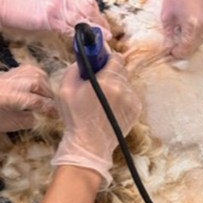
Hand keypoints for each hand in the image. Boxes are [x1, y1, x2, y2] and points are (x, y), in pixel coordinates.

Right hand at [0, 0, 110, 38]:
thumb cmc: (16, 1)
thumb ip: (60, 4)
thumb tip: (72, 16)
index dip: (97, 13)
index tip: (103, 24)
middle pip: (88, 8)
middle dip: (99, 23)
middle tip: (106, 35)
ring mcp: (56, 4)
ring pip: (81, 19)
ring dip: (91, 31)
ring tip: (99, 41)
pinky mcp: (48, 17)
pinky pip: (68, 28)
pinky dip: (76, 36)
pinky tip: (80, 42)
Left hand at [0, 65, 54, 138]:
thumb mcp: (13, 125)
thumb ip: (32, 117)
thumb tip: (48, 112)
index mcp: (4, 98)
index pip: (33, 99)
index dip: (48, 107)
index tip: (56, 114)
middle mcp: (5, 82)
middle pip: (35, 81)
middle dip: (48, 93)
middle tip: (54, 103)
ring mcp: (6, 75)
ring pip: (33, 72)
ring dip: (44, 83)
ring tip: (48, 94)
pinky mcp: (7, 72)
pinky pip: (27, 69)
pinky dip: (38, 76)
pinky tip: (40, 86)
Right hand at [51, 56, 141, 186]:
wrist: (89, 145)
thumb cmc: (75, 117)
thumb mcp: (65, 89)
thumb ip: (74, 68)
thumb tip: (83, 59)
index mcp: (107, 81)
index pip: (116, 57)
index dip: (107, 57)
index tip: (100, 60)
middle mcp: (123, 88)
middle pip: (121, 69)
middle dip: (110, 71)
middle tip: (98, 80)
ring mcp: (132, 100)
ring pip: (126, 83)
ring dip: (116, 85)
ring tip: (103, 98)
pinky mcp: (136, 110)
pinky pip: (130, 95)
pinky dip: (122, 97)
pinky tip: (110, 107)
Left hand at [158, 0, 202, 57]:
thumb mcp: (167, 17)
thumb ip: (169, 36)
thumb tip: (168, 49)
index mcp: (192, 25)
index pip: (186, 49)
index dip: (177, 53)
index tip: (170, 52)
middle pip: (195, 46)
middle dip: (184, 48)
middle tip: (175, 46)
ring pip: (202, 40)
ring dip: (192, 42)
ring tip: (182, 36)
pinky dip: (199, 34)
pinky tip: (190, 29)